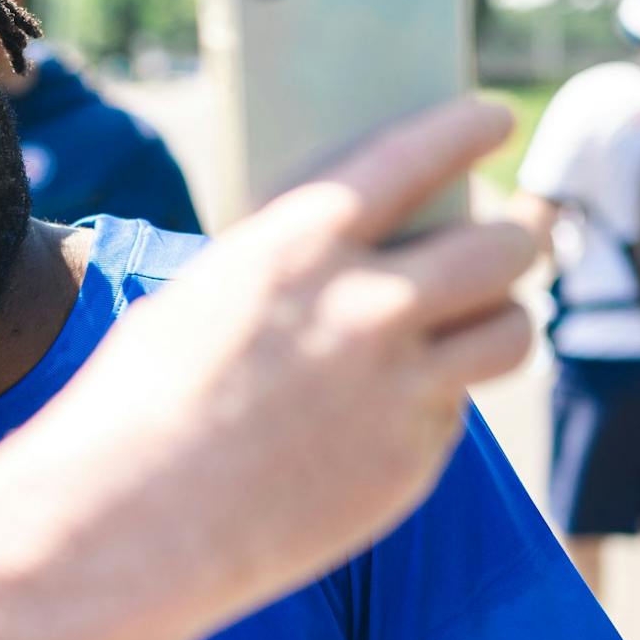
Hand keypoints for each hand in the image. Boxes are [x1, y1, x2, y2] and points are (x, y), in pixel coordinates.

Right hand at [25, 98, 534, 626]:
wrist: (124, 522)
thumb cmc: (138, 402)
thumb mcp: (207, 297)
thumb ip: (292, 272)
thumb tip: (356, 258)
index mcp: (302, 245)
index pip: (421, 154)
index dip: (469, 126)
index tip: (491, 118)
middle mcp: (369, 309)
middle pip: (502, 247)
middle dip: (514, 234)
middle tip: (508, 236)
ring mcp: (399, 393)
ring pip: (512, 333)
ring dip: (499, 319)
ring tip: (480, 322)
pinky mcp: (408, 466)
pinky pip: (455, 413)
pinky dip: (434, 402)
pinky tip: (384, 411)